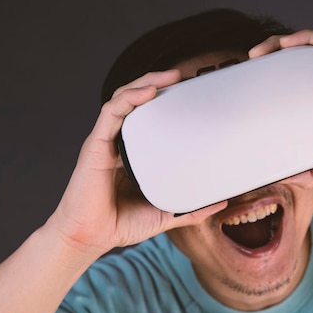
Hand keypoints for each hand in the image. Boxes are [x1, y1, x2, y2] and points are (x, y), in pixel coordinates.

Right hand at [46, 70, 226, 256]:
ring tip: (171, 75)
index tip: (191, 93)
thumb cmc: (121, 223)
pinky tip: (148, 91)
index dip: (166, 100)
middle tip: (185, 76)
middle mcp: (119, 141)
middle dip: (158, 82)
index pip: (149, 116)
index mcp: (133, 153)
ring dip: (146, 81)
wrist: (91, 237)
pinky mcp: (96, 144)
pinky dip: (130, 97)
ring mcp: (106, 141)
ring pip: (124, 98)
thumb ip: (191, 208)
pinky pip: (111, 112)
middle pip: (137, 100)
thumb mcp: (165, 213)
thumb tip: (221, 202)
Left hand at [249, 29, 312, 186]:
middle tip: (249, 63)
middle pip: (296, 59)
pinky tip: (287, 43)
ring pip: (307, 47)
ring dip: (279, 43)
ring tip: (259, 52)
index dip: (272, 76)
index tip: (251, 81)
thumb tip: (288, 179)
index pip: (294, 80)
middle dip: (269, 56)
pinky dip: (305, 39)